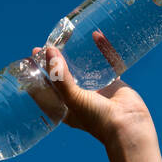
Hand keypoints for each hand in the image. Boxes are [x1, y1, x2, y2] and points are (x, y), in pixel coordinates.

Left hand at [26, 34, 154, 145]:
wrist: (128, 126)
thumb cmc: (97, 118)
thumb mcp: (72, 98)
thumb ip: (60, 76)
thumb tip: (48, 51)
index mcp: (66, 108)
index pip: (48, 89)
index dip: (40, 74)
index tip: (33, 57)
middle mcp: (80, 99)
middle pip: (65, 76)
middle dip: (56, 61)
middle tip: (47, 45)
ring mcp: (97, 90)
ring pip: (85, 68)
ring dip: (78, 54)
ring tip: (69, 39)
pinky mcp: (113, 83)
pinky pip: (107, 61)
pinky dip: (103, 48)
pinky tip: (97, 35)